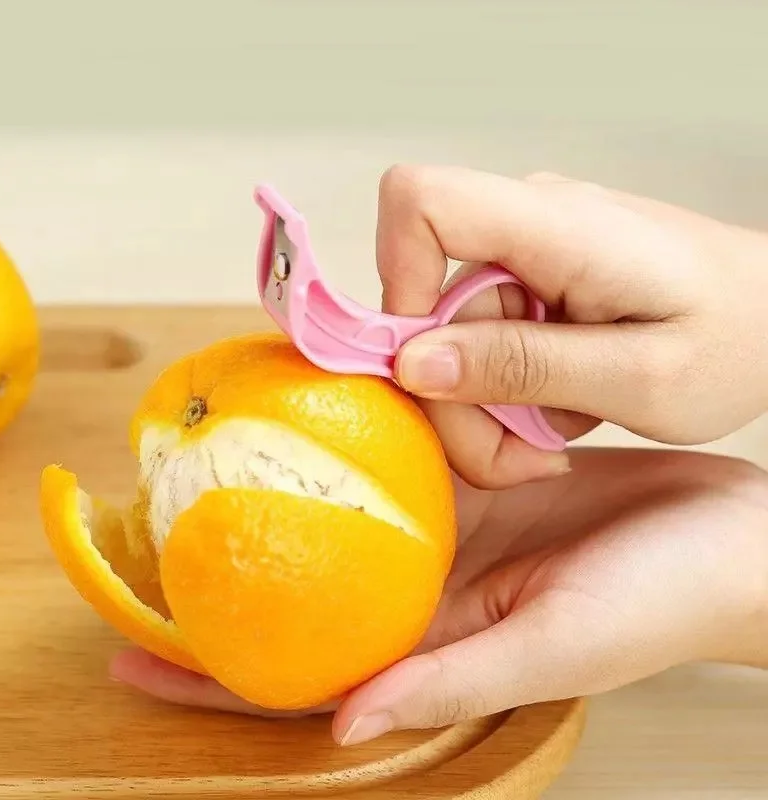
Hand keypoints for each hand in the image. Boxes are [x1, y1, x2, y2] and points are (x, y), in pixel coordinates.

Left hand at [108, 449, 767, 743]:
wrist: (730, 529)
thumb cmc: (661, 602)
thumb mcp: (554, 649)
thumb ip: (450, 680)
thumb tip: (342, 724)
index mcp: (433, 640)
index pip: (302, 667)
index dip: (212, 675)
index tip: (129, 657)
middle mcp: (426, 582)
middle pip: (303, 582)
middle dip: (228, 568)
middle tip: (148, 540)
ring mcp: (446, 523)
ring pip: (344, 505)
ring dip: (284, 488)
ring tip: (212, 462)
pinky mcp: (473, 472)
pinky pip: (395, 450)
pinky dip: (352, 435)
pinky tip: (312, 407)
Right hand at [375, 164, 767, 486]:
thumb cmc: (738, 342)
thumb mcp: (639, 377)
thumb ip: (523, 365)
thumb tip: (415, 363)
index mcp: (556, 226)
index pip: (420, 203)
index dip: (396, 283)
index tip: (427, 368)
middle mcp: (528, 224)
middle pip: (427, 305)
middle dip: (456, 398)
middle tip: (518, 455)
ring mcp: (526, 252)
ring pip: (450, 336)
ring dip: (487, 405)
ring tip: (552, 437)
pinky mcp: (531, 280)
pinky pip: (481, 339)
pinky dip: (505, 390)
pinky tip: (557, 408)